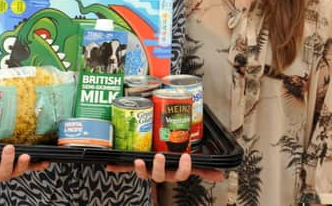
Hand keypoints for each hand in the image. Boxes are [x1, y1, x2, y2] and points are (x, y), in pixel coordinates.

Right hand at [0, 142, 48, 181]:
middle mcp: (0, 173)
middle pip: (4, 172)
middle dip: (7, 161)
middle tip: (9, 147)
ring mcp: (12, 170)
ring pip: (18, 171)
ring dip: (23, 165)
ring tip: (26, 155)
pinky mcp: (23, 166)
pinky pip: (32, 168)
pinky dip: (39, 165)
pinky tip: (45, 161)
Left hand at [107, 153, 223, 182]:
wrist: (157, 163)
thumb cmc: (173, 163)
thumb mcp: (188, 165)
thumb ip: (203, 168)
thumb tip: (221, 175)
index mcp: (174, 172)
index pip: (182, 174)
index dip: (184, 168)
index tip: (186, 156)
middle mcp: (161, 173)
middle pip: (160, 176)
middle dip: (159, 167)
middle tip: (159, 156)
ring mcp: (148, 170)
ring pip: (144, 174)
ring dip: (140, 169)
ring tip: (138, 160)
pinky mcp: (136, 165)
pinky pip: (126, 168)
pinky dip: (117, 167)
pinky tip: (109, 166)